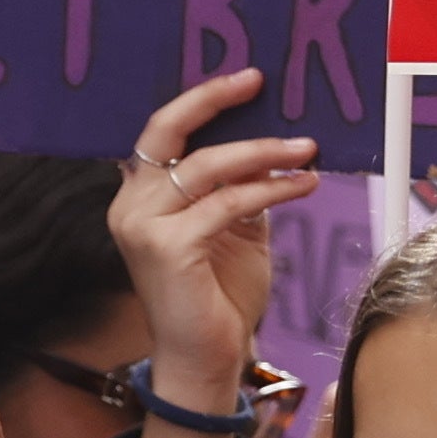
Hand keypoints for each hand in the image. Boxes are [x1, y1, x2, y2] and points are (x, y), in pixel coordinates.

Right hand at [115, 71, 324, 388]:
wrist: (207, 358)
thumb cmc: (218, 295)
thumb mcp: (233, 228)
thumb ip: (239, 186)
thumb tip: (272, 142)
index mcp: (139, 196)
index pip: (162, 131)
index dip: (201, 101)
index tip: (246, 79)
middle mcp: (130, 205)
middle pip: (166, 130)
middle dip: (213, 100)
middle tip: (258, 82)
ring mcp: (143, 227)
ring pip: (206, 166)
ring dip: (264, 152)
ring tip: (306, 149)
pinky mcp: (168, 248)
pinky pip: (227, 203)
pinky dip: (270, 190)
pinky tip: (302, 186)